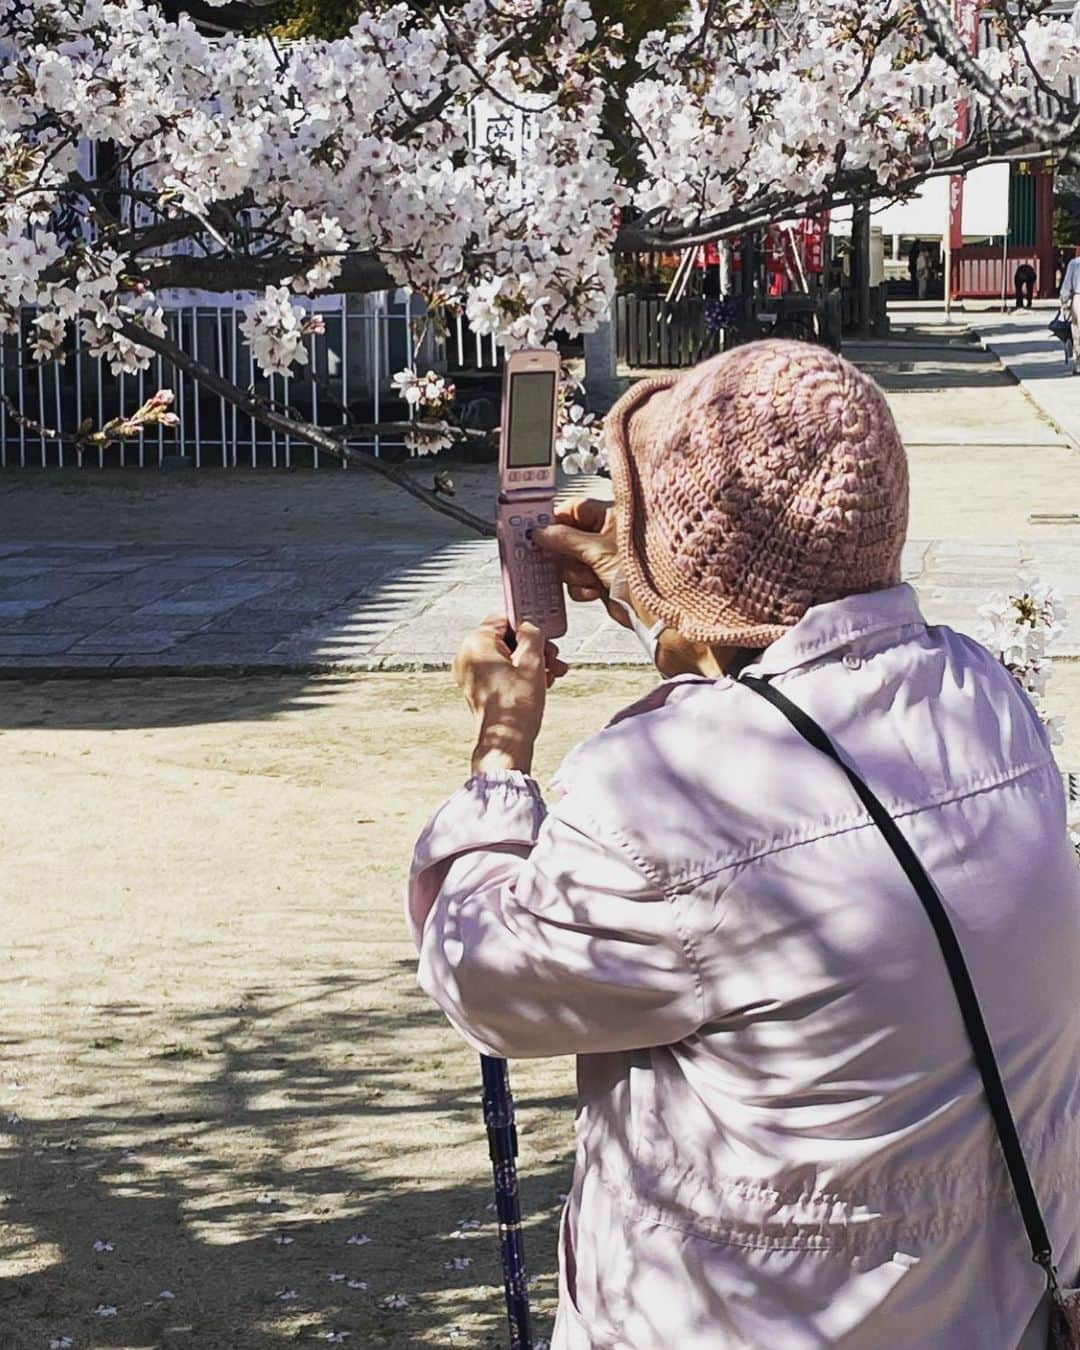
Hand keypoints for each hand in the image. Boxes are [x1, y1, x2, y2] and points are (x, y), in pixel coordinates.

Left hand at [453, 615, 567, 774]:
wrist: (506, 743)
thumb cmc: (516, 707)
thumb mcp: (532, 662)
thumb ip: (532, 635)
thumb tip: (529, 627)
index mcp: (475, 643)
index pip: (503, 619)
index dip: (527, 625)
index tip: (544, 632)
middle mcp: (467, 656)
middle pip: (506, 639)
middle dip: (534, 647)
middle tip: (553, 656)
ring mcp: (470, 673)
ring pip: (506, 657)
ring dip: (532, 662)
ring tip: (553, 673)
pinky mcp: (477, 688)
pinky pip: (500, 671)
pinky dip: (520, 673)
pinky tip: (542, 682)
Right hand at [533, 498, 629, 628]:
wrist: (653, 610)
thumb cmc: (640, 572)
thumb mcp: (597, 550)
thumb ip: (565, 539)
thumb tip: (540, 531)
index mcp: (610, 517)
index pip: (574, 509)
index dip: (555, 519)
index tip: (537, 529)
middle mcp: (605, 536)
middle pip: (567, 538)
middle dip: (563, 553)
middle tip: (556, 559)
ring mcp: (602, 559)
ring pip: (569, 562)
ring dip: (575, 574)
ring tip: (590, 577)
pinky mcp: (600, 580)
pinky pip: (577, 581)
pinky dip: (582, 588)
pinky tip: (596, 590)